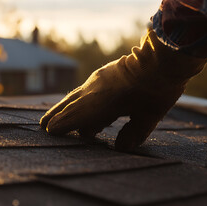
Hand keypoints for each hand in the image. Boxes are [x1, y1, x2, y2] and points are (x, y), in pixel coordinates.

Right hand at [40, 30, 206, 150]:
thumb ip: (133, 134)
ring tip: (55, 116)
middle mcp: (94, 90)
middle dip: (57, 116)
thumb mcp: (149, 117)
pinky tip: (81, 103)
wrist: (162, 58)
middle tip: (43, 125)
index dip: (62, 125)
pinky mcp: (105, 73)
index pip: (74, 116)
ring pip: (76, 96)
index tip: (50, 131)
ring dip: (65, 107)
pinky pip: (86, 89)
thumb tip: (120, 147)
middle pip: (70, 105)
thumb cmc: (157, 90)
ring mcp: (98, 79)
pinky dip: (79, 99)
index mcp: (101, 103)